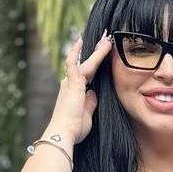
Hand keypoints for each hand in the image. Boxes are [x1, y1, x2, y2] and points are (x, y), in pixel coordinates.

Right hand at [50, 29, 113, 145]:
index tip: (103, 56)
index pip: (89, 75)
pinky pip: (74, 62)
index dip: (96, 64)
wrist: (64, 131)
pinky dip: (77, 52)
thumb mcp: (87, 114)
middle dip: (98, 53)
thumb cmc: (74, 128)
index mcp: (75, 92)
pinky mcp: (72, 82)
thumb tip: (94, 93)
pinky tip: (82, 41)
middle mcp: (70, 84)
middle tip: (107, 41)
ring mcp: (70, 82)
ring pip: (86, 62)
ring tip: (108, 40)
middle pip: (88, 65)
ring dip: (97, 51)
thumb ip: (91, 102)